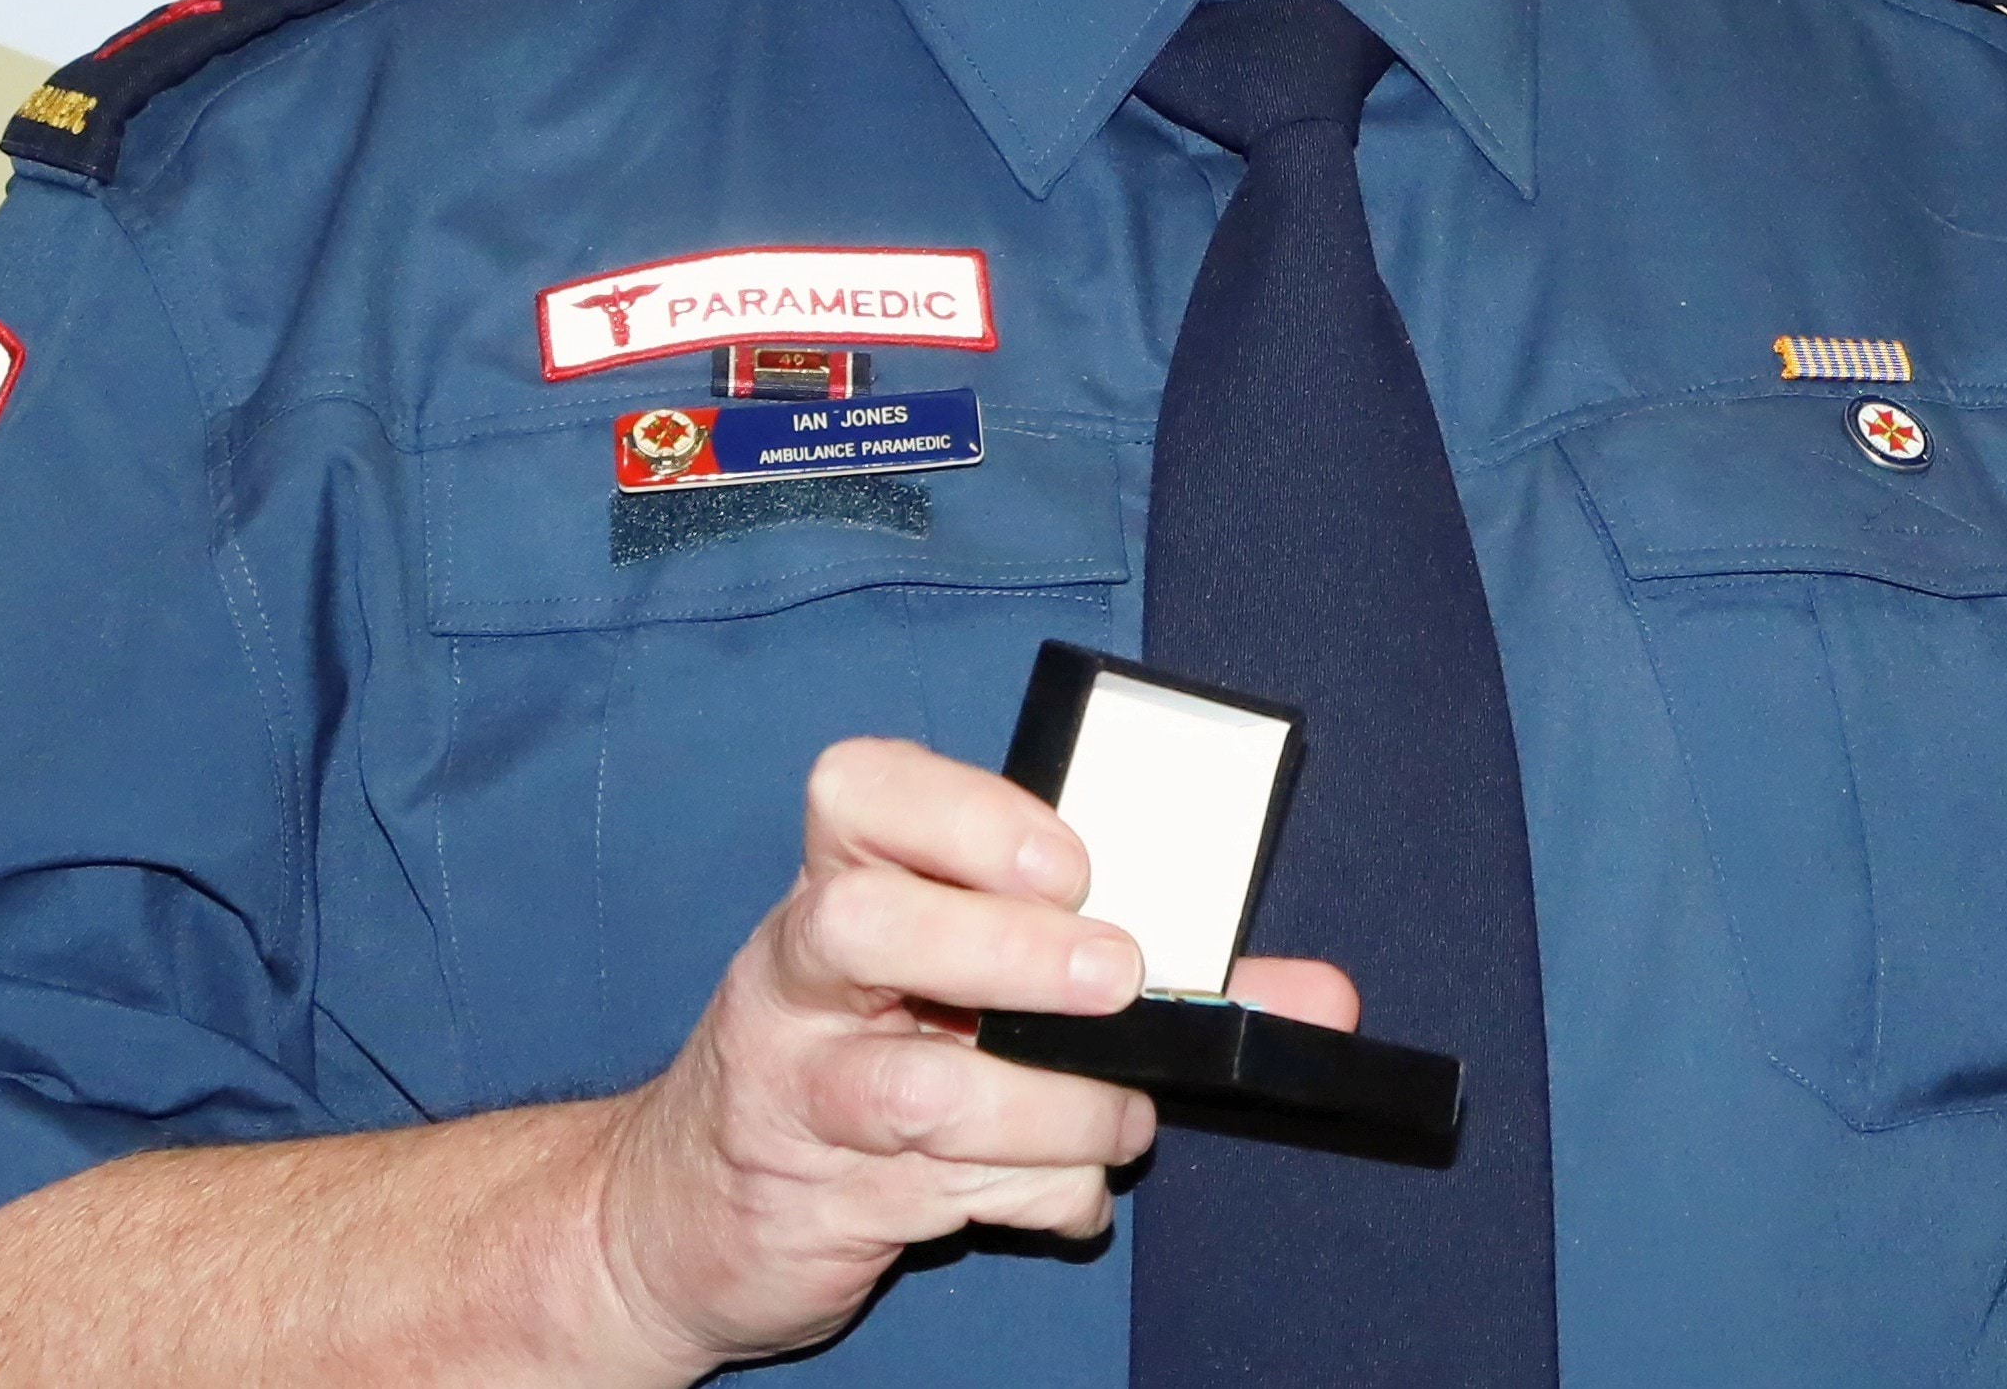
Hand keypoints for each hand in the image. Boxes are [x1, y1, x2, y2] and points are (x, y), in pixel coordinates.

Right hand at [572, 737, 1350, 1372]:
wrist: (687, 1214)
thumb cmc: (869, 1061)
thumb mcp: (972, 987)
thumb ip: (1151, 978)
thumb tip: (1319, 1000)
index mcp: (838, 882)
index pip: (859, 792)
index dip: (969, 814)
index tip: (1071, 861)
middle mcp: (797, 976)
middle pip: (859, 921)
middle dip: (1007, 950)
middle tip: (1116, 981)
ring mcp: (795, 1090)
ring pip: (917, 1092)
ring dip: (1055, 1112)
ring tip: (1121, 1120)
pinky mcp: (815, 1199)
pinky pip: (951, 1196)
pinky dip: (1040, 1196)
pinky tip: (1064, 1190)